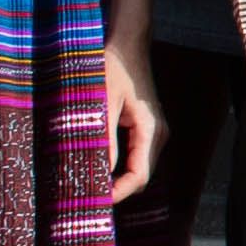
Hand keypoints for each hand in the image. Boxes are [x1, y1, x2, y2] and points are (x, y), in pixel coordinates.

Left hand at [96, 43, 165, 205]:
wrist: (127, 43)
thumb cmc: (112, 68)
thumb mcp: (101, 104)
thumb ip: (104, 140)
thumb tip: (99, 174)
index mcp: (150, 130)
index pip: (140, 176)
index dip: (119, 193)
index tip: (95, 202)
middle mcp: (157, 133)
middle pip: (141, 176)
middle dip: (118, 189)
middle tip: (88, 196)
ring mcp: (153, 130)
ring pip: (139, 167)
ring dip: (118, 178)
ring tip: (90, 182)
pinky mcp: (145, 125)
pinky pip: (135, 154)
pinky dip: (119, 165)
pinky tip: (99, 164)